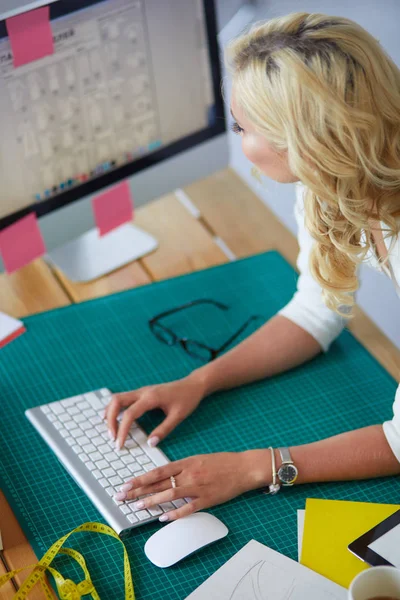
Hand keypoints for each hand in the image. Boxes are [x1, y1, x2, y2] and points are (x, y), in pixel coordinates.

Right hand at [104, 375, 205, 449]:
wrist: (193, 384)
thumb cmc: (187, 399)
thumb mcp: (178, 416)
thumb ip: (164, 430)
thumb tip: (150, 444)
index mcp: (151, 397)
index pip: (130, 414)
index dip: (122, 430)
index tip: (120, 445)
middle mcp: (143, 391)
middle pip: (116, 401)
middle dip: (111, 420)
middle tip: (112, 438)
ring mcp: (141, 390)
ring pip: (117, 398)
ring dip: (110, 413)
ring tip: (111, 431)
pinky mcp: (142, 392)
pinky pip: (122, 398)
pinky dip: (115, 408)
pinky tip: (114, 418)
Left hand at [114, 450, 270, 520]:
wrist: (243, 467)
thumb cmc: (221, 462)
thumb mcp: (198, 459)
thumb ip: (181, 467)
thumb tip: (163, 476)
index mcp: (186, 462)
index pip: (158, 472)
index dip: (140, 478)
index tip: (126, 483)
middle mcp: (189, 474)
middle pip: (159, 483)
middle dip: (138, 490)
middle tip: (122, 496)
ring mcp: (198, 487)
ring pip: (170, 495)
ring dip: (152, 502)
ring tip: (137, 507)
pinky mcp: (207, 500)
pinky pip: (188, 508)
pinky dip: (175, 514)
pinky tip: (163, 518)